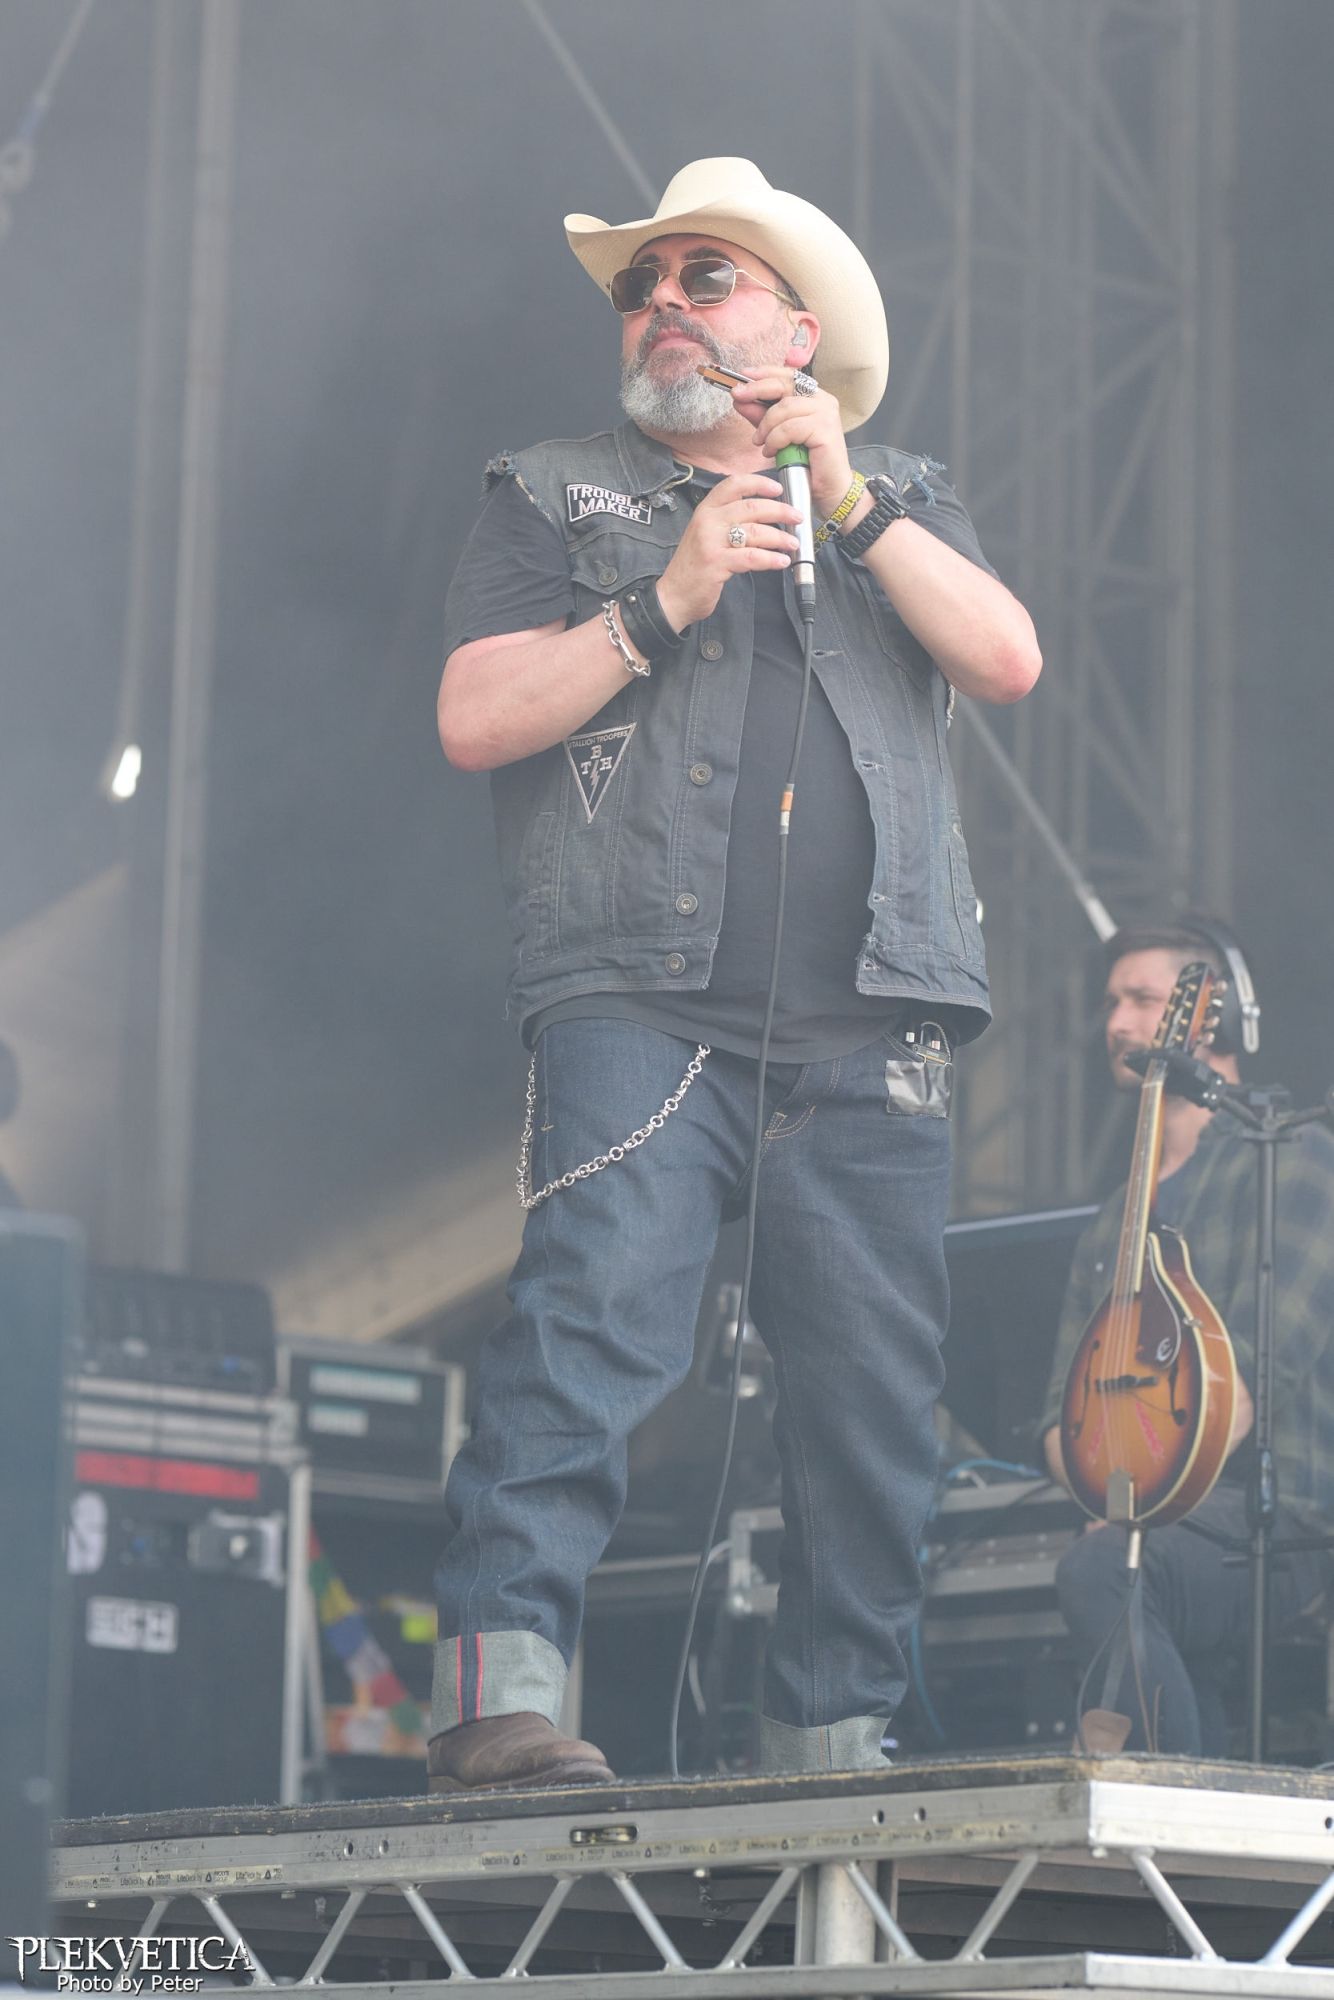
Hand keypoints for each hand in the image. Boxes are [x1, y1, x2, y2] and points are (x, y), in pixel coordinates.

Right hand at [655, 472, 800, 628]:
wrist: (673, 595)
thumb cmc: (695, 566)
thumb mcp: (707, 534)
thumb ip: (728, 521)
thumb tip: (764, 514)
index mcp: (706, 509)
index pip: (734, 484)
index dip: (759, 483)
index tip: (778, 489)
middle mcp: (707, 521)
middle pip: (751, 507)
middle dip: (780, 511)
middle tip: (797, 518)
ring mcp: (710, 542)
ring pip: (755, 532)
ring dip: (779, 537)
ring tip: (793, 544)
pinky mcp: (716, 563)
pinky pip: (752, 557)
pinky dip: (771, 559)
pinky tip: (781, 562)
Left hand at [730, 368, 854, 519]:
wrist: (829, 490)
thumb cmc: (807, 464)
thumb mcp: (777, 435)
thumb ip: (761, 417)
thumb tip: (740, 399)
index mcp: (814, 397)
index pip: (787, 375)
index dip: (764, 373)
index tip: (743, 375)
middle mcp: (823, 400)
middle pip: (784, 385)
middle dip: (757, 390)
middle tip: (738, 397)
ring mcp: (826, 413)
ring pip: (784, 408)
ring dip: (766, 426)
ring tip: (761, 442)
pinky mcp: (825, 429)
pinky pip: (790, 428)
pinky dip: (775, 439)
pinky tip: (772, 451)